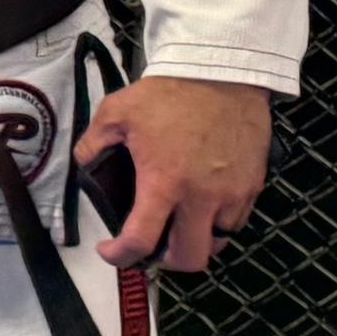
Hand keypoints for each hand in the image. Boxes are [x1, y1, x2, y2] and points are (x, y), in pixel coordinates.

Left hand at [77, 72, 269, 273]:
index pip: (141, 241)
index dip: (120, 257)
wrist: (222, 74)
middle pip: (190, 259)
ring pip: (216, 243)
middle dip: (164, 261)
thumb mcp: (115, 113)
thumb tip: (84, 167)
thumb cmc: (168, 94)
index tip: (111, 250)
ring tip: (177, 226)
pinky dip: (217, 224)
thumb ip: (92, 145)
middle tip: (149, 246)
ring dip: (194, 242)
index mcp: (164, 183)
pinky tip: (200, 207)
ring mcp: (232, 194)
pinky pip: (236, 221)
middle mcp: (202, 197)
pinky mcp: (252, 186)